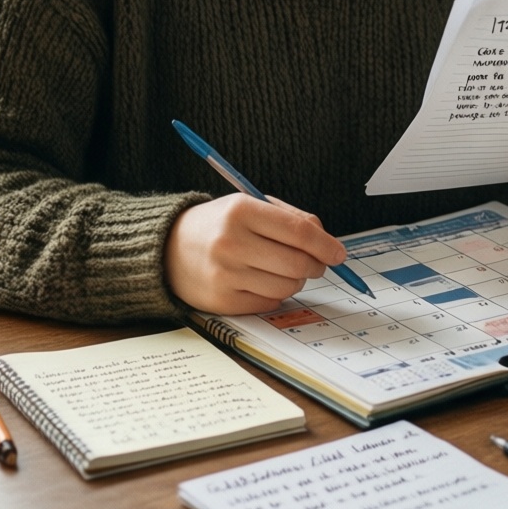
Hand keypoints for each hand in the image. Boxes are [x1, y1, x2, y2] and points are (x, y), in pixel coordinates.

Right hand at [164, 194, 347, 313]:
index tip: (339, 252)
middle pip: (297, 262)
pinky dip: (276, 293)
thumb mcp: (250, 205)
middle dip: (317, 265)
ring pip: (287, 286)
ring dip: (297, 280)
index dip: (325, 244)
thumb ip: (291, 219)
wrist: (168, 249)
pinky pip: (269, 302)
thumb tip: (327, 242)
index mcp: (241, 211)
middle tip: (318, 263)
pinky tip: (264, 280)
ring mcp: (225, 275)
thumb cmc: (220, 224)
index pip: (298, 231)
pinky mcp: (221, 302)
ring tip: (285, 268)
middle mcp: (231, 243)